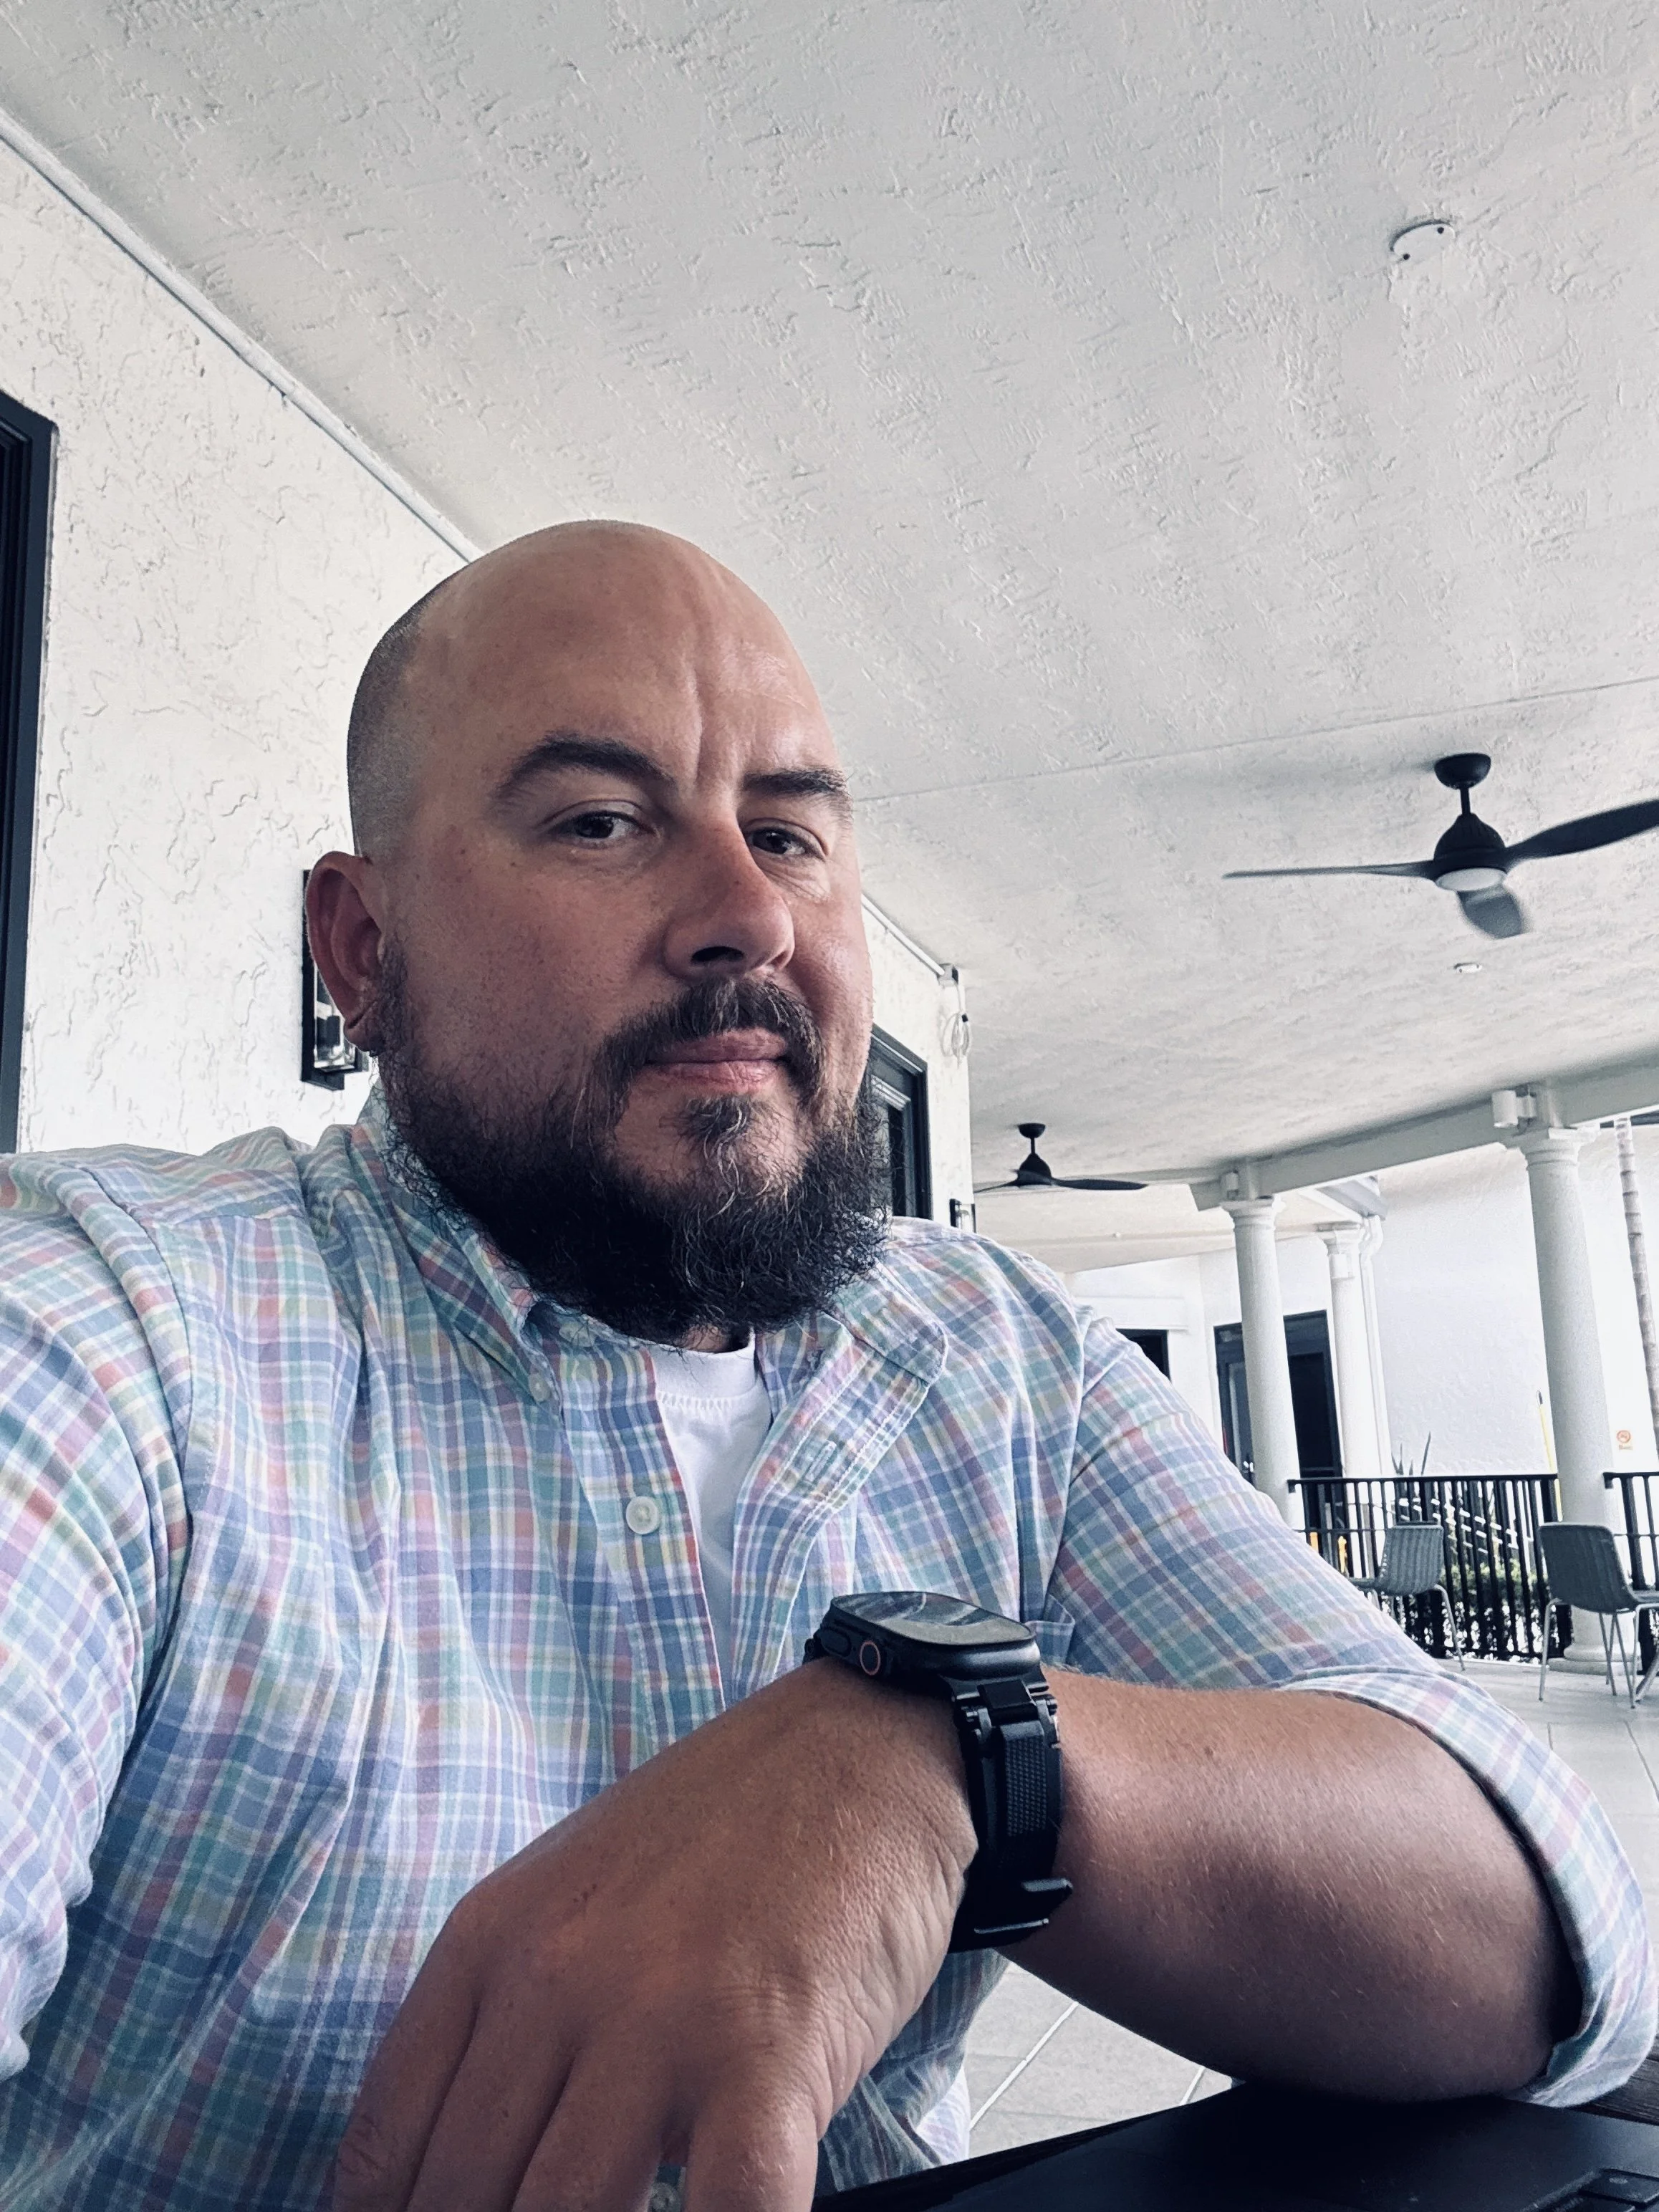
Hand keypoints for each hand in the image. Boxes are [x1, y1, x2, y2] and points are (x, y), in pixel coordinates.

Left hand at [332, 1661, 974, 2211]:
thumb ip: (509, 2018)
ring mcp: (658, 2019)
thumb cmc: (722, 1835)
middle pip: (461, 2201)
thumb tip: (458, 2173)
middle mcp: (552, 1981)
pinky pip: (725, 2211)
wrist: (862, 1748)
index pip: (380, 2155)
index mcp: (489, 1942)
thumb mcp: (571, 1896)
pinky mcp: (766, 2056)